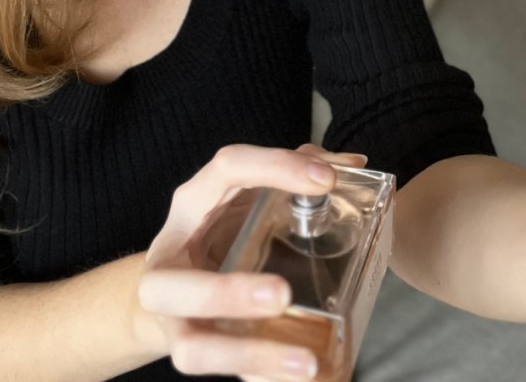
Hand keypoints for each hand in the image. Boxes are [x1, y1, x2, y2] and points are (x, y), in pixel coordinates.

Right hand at [130, 143, 365, 380]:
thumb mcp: (246, 195)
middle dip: (228, 294)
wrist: (172, 286)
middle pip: (177, 284)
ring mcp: (174, 315)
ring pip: (193, 348)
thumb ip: (294, 177)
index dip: (274, 167)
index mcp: (192, 205)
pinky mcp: (190, 349)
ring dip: (248, 356)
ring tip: (306, 363)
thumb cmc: (219, 232)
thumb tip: (354, 165)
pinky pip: (221, 373)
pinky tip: (306, 376)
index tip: (326, 180)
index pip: (227, 169)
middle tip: (284, 295)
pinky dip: (262, 377)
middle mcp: (171, 260)